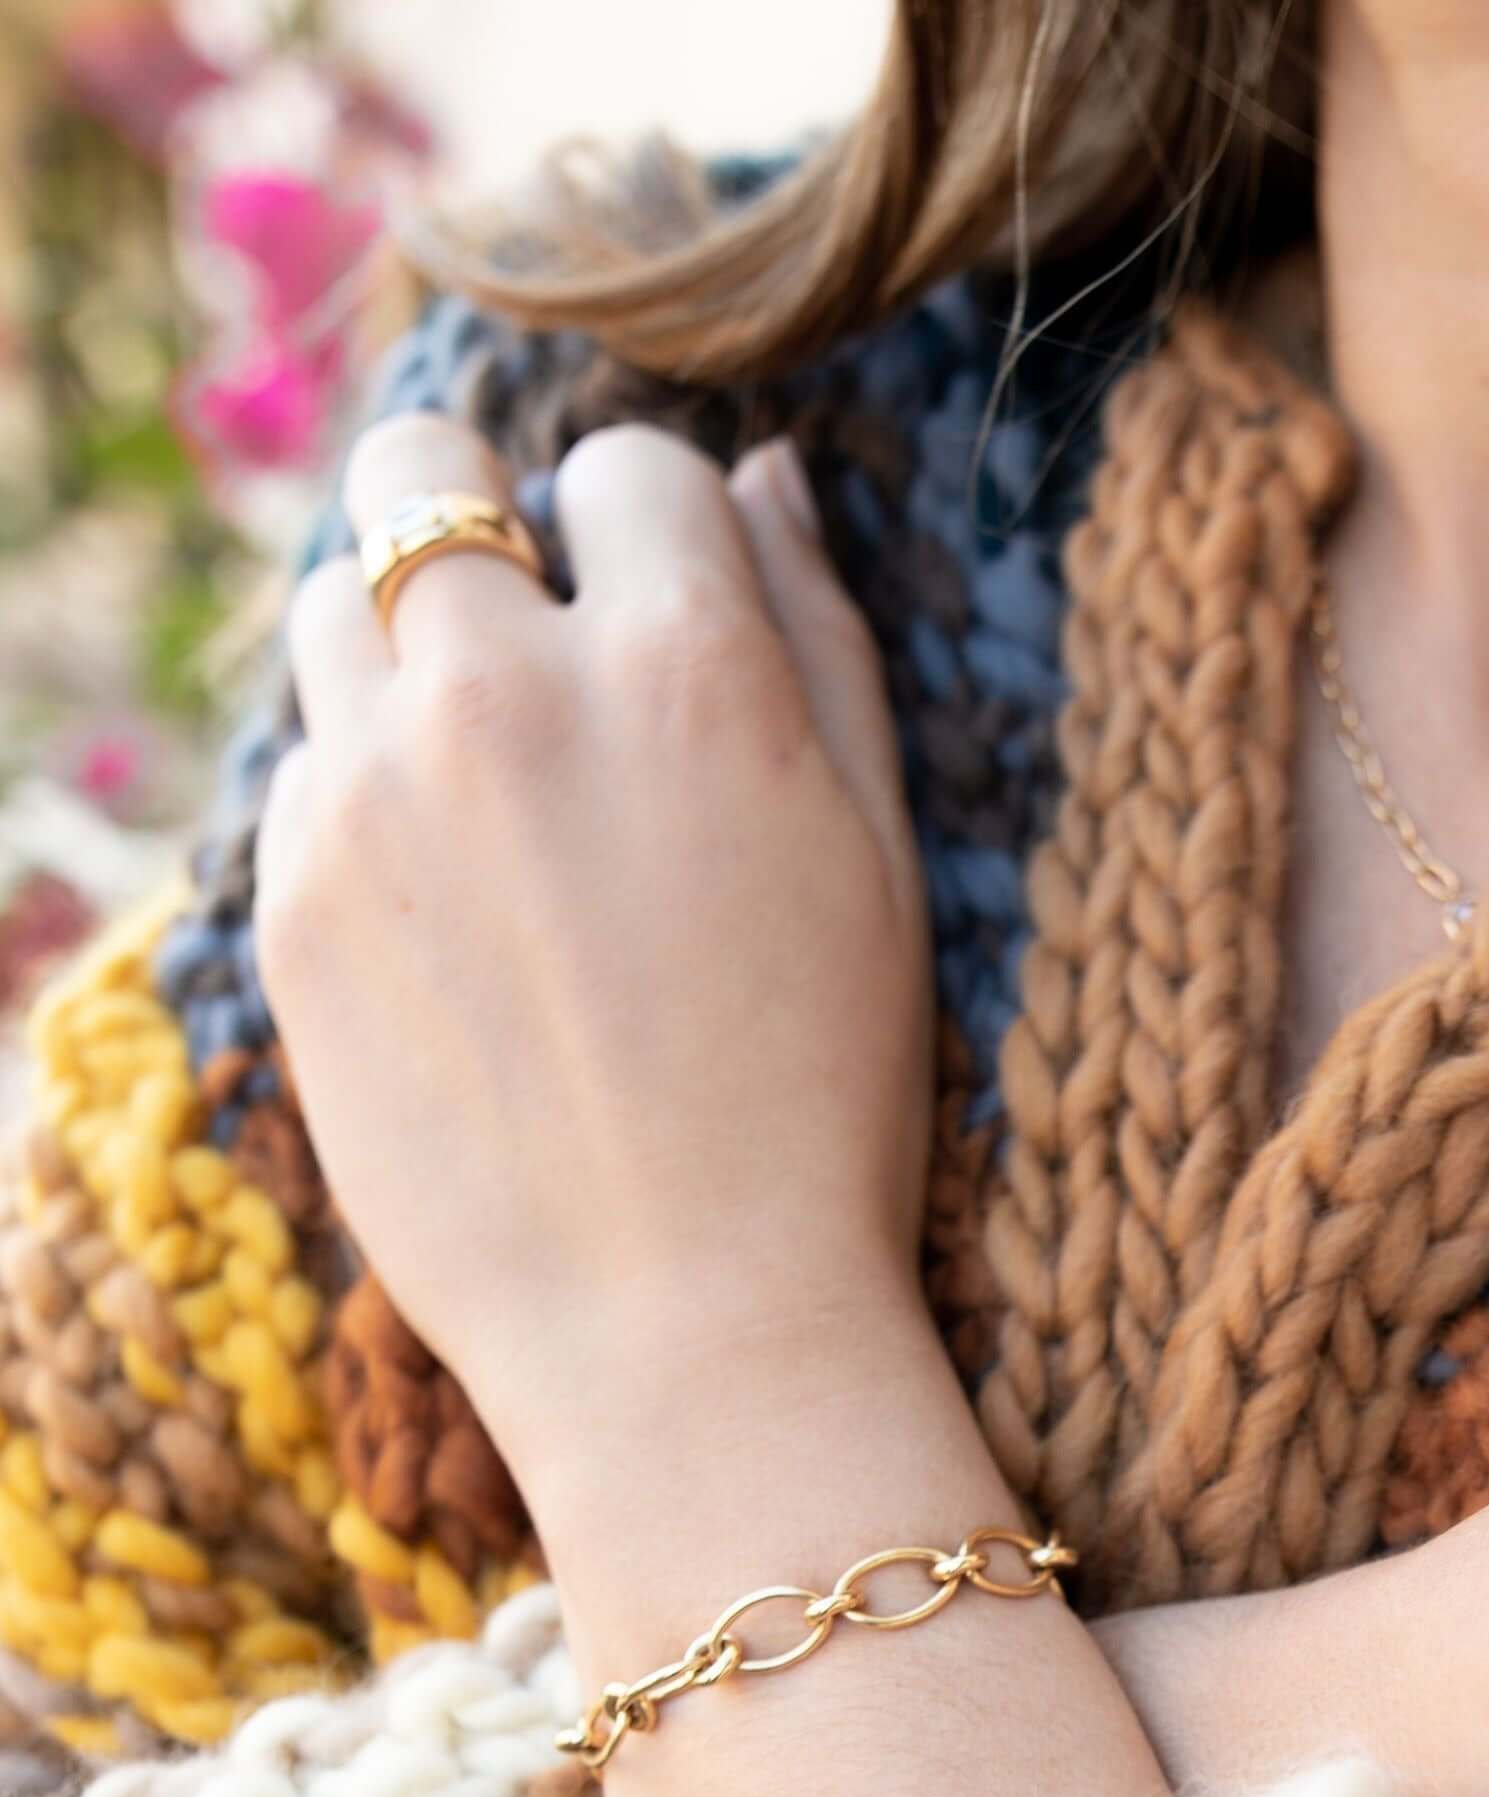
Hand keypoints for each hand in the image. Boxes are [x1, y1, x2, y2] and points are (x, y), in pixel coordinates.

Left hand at [253, 411, 930, 1486]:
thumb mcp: (881, 858)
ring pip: (330, 603)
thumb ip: (825, 639)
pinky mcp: (289, 898)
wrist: (688, 1325)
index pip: (630, 464)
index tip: (670, 615)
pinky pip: (305, 768)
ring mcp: (375, 792)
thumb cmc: (827, 1099)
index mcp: (691, 666)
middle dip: (477, 512)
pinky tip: (461, 922)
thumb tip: (772, 478)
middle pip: (421, 463)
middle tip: (535, 630)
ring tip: (495, 788)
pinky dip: (368, 798)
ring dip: (406, 650)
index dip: (657, 530)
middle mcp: (508, 690)